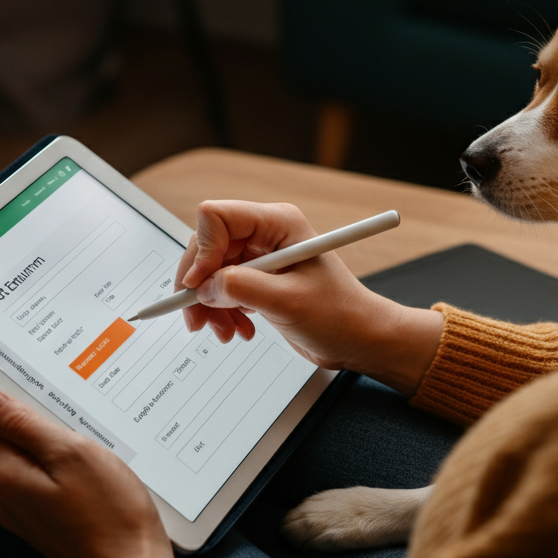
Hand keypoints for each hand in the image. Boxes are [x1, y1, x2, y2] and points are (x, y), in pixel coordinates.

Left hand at [0, 388, 178, 557]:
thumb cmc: (109, 512)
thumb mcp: (70, 452)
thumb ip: (25, 424)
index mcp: (7, 476)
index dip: (26, 403)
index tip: (57, 398)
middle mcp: (9, 499)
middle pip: (18, 443)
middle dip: (49, 428)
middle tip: (87, 427)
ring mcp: (30, 516)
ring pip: (40, 464)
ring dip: (65, 452)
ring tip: (98, 454)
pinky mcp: (53, 527)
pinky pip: (55, 485)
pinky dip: (74, 474)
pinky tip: (100, 477)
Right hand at [175, 201, 441, 395]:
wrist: (359, 339)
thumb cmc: (340, 315)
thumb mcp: (287, 302)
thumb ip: (240, 288)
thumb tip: (202, 287)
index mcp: (278, 223)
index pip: (217, 218)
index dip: (202, 251)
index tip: (198, 286)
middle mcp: (266, 235)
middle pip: (207, 246)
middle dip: (199, 285)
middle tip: (198, 318)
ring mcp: (261, 258)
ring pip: (211, 272)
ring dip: (209, 304)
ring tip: (225, 332)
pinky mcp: (259, 281)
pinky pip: (222, 289)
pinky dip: (222, 312)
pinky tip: (238, 329)